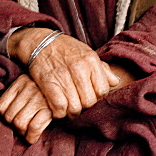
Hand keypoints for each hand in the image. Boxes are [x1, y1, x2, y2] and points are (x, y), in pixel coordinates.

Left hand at [0, 74, 53, 143]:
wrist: (71, 83)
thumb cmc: (49, 89)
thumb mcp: (31, 83)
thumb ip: (18, 94)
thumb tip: (3, 112)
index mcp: (20, 82)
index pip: (1, 105)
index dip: (5, 116)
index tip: (12, 119)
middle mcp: (28, 89)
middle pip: (9, 116)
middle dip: (14, 126)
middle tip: (22, 128)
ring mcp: (38, 99)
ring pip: (19, 123)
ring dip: (22, 132)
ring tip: (28, 132)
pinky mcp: (50, 109)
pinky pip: (34, 127)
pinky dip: (31, 136)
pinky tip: (33, 138)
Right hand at [9, 28, 131, 117]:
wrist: (40, 42)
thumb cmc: (67, 50)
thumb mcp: (87, 54)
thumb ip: (102, 69)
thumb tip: (115, 83)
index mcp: (91, 60)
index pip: (103, 90)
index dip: (98, 98)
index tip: (91, 98)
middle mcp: (79, 68)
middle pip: (89, 101)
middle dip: (85, 108)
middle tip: (80, 106)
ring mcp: (63, 76)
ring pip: (75, 107)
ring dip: (72, 113)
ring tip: (69, 110)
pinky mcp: (48, 83)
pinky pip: (59, 107)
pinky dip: (59, 113)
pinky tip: (59, 109)